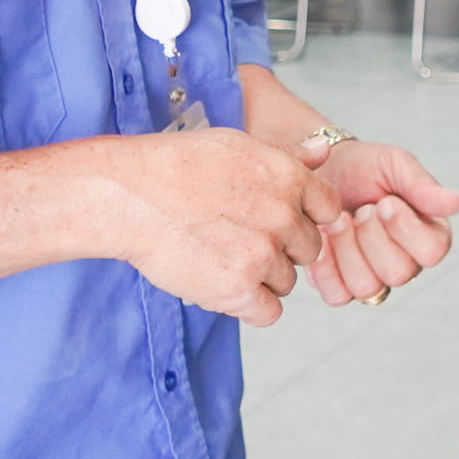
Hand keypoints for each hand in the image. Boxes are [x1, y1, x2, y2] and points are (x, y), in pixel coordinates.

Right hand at [101, 129, 343, 326]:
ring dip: (262, 277)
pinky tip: (224, 287)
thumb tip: (322, 152)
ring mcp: (262, 255)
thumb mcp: (239, 146)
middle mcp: (284, 217)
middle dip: (282, 248)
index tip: (279, 219)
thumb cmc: (175, 166)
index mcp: (289, 178)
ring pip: (287, 281)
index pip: (329, 208)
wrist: (128, 196)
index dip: (305, 216)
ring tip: (222, 257)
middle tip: (241, 239)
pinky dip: (249, 306)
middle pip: (309, 249)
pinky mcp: (237, 289)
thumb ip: (287, 156)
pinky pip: (268, 312)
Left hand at [305, 140, 458, 304]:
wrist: (323, 170)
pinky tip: (324, 237)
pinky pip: (338, 295)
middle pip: (398, 273)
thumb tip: (456, 204)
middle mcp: (406, 263)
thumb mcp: (395, 165)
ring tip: (338, 219)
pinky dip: (325, 265)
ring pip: (366, 287)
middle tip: (362, 209)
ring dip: (346, 247)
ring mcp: (374, 278)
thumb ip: (423, 186)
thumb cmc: (364, 167)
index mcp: (429, 235)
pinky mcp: (341, 286)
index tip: (385, 201)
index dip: (404, 228)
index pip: (432, 252)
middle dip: (372, 236)